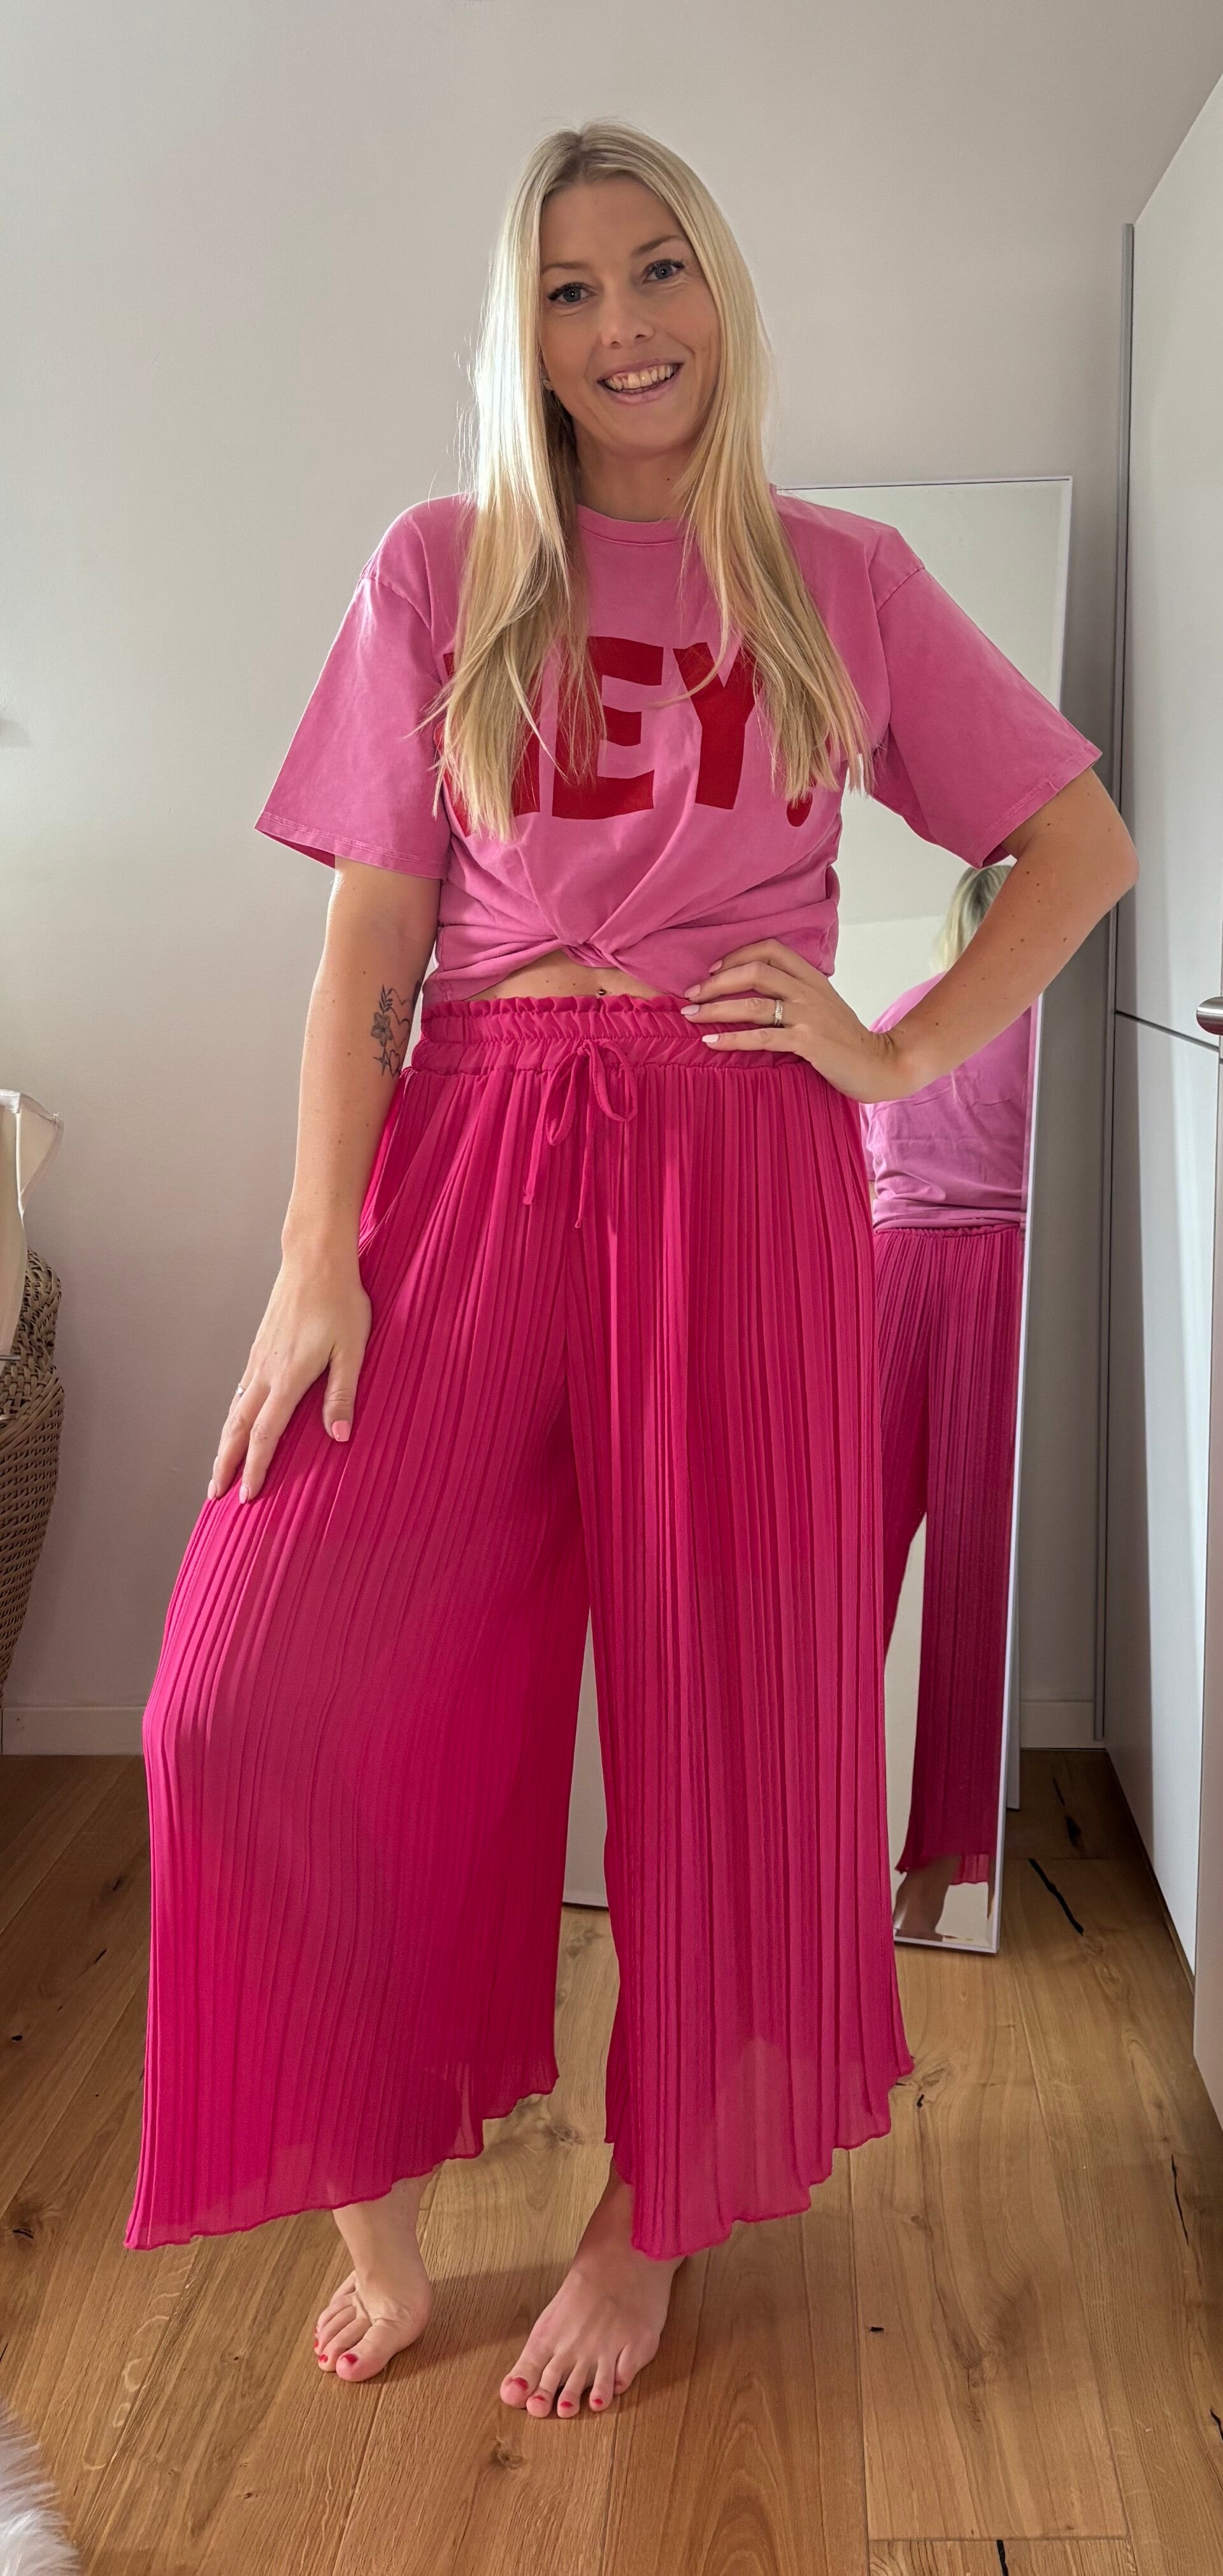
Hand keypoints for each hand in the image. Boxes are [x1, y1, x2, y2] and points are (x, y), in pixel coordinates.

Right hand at [207, 1250, 371, 1502]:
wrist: (314, 1258)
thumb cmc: (339, 1300)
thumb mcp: (352, 1348)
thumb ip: (342, 1393)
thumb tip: (338, 1437)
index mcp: (288, 1377)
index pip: (266, 1434)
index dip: (256, 1467)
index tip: (247, 1495)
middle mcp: (265, 1372)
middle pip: (238, 1428)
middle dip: (226, 1463)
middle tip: (215, 1494)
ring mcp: (258, 1358)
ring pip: (234, 1410)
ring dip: (224, 1442)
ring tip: (217, 1469)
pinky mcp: (259, 1347)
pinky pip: (239, 1391)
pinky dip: (232, 1416)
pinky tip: (234, 1423)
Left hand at [680, 939, 921, 1103]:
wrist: (881, 1064)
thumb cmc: (847, 1040)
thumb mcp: (824, 1006)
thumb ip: (797, 994)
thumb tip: (757, 993)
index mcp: (812, 978)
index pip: (771, 949)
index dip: (737, 955)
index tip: (713, 970)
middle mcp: (809, 991)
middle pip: (755, 970)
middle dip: (716, 981)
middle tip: (690, 994)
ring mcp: (809, 1015)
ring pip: (753, 1002)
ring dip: (715, 1008)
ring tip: (689, 1016)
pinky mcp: (808, 1042)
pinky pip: (761, 1037)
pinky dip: (732, 1038)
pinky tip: (710, 1042)